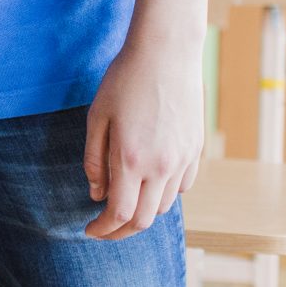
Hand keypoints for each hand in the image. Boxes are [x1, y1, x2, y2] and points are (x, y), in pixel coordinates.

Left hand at [84, 36, 204, 239]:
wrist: (166, 55)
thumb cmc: (124, 81)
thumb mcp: (96, 117)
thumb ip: (95, 160)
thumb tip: (96, 194)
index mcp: (131, 160)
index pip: (120, 213)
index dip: (103, 229)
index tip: (89, 231)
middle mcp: (161, 167)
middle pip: (145, 219)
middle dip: (121, 231)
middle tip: (103, 229)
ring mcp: (183, 160)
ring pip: (165, 206)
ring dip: (143, 213)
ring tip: (123, 206)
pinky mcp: (196, 152)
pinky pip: (181, 187)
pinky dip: (163, 195)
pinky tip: (148, 185)